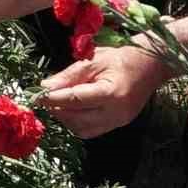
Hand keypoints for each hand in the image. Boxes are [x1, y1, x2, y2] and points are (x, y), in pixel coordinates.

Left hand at [37, 43, 167, 137]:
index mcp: (112, 94)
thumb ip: (69, 75)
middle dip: (57, 110)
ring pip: (83, 129)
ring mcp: (119, 122)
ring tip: (56, 102)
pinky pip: (92, 130)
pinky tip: (70, 109)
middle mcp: (116, 113)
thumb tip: (45, 87)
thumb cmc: (121, 57)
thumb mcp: (93, 60)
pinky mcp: (118, 124)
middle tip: (44, 98)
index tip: (36, 95)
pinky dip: (77, 122)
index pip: (75, 100)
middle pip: (77, 119)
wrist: (151, 65)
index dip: (53, 99)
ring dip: (65, 118)